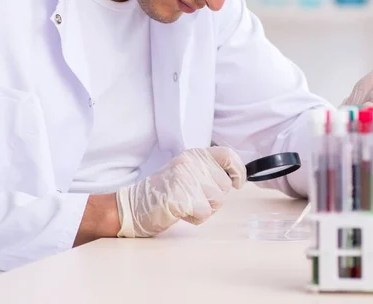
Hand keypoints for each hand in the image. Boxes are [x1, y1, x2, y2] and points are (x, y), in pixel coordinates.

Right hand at [116, 147, 245, 237]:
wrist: (133, 206)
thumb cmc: (162, 192)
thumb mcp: (186, 171)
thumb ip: (207, 170)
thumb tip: (233, 178)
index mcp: (193, 155)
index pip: (227, 154)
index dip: (238, 170)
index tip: (238, 182)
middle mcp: (190, 162)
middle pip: (224, 185)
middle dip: (213, 198)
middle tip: (192, 197)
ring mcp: (185, 178)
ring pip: (217, 201)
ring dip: (204, 208)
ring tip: (184, 204)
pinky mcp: (181, 196)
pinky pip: (204, 213)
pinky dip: (195, 218)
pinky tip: (180, 212)